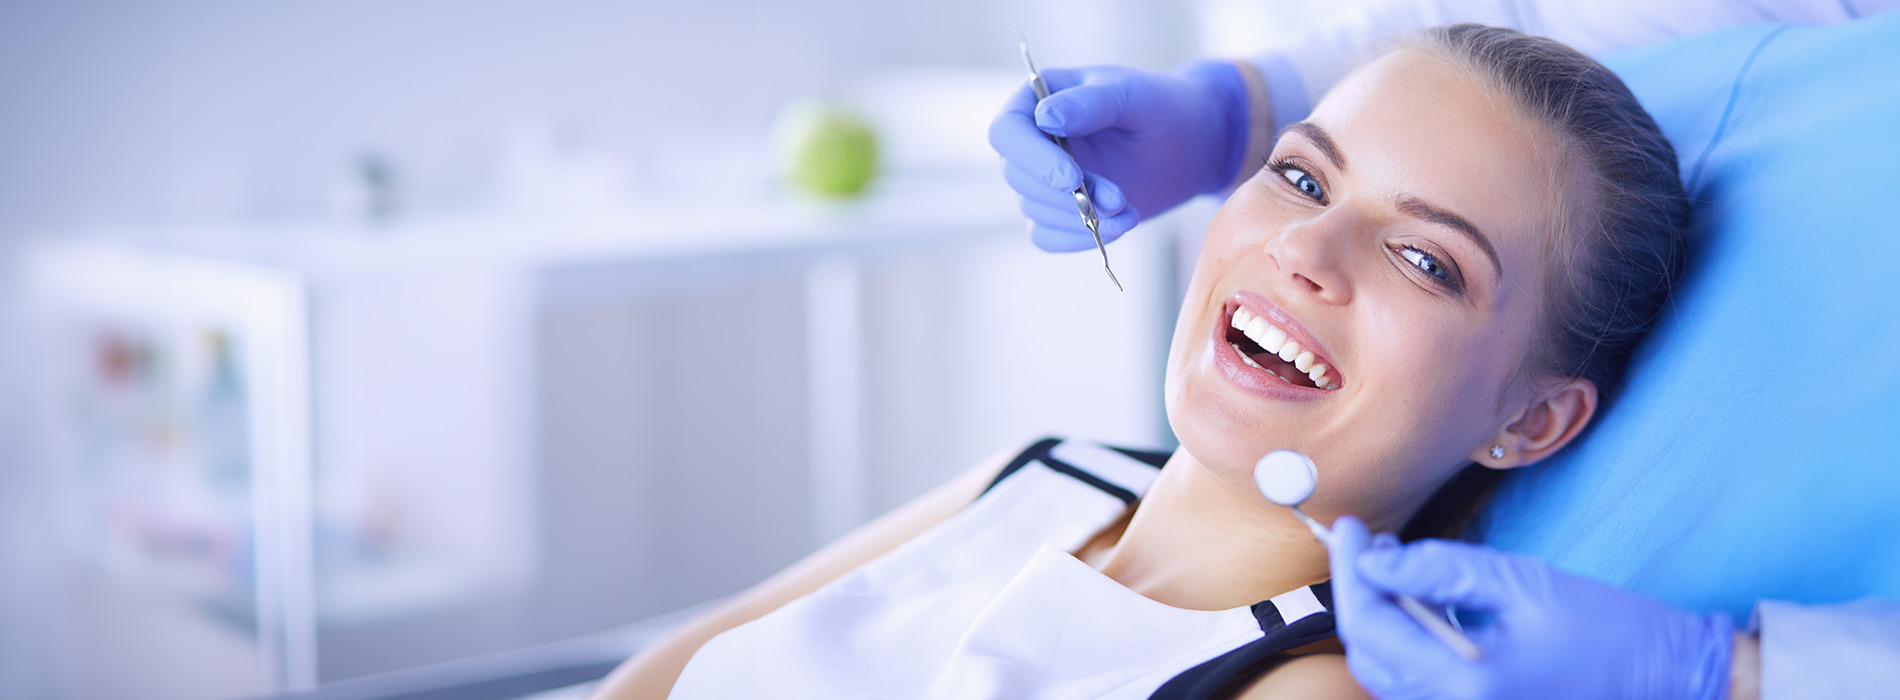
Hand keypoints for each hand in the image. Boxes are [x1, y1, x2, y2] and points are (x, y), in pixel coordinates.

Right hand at [987, 61, 1249, 251]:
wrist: (1191, 145)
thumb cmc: (1162, 107)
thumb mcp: (1131, 96)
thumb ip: (1089, 104)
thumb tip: (1044, 117)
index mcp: (1037, 99)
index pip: (1007, 133)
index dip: (1033, 159)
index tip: (1071, 178)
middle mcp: (1032, 140)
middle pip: (1018, 177)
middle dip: (1066, 195)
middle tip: (1117, 198)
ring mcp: (1042, 179)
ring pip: (1035, 210)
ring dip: (1080, 218)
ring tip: (1128, 210)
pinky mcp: (1058, 212)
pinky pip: (1047, 237)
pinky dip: (1078, 239)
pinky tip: (1119, 227)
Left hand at [1327, 516, 1734, 699]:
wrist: (1666, 676)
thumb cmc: (1606, 628)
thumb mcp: (1518, 581)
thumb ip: (1439, 569)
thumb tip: (1372, 558)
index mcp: (1463, 682)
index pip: (1368, 626)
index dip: (1349, 571)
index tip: (1348, 528)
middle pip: (1368, 652)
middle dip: (1359, 592)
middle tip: (1366, 541)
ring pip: (1386, 668)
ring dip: (1380, 614)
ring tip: (1396, 561)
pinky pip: (1417, 679)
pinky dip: (1407, 637)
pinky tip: (1423, 597)